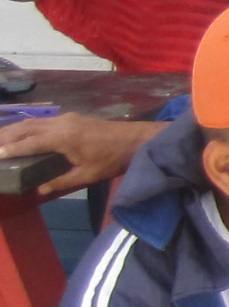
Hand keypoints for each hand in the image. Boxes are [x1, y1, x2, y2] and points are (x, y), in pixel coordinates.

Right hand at [0, 113, 157, 199]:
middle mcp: (60, 123)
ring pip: (34, 121)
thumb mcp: (87, 175)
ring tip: (0, 137)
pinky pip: (43, 120)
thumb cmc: (112, 159)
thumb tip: (39, 190)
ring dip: (15, 128)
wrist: (136, 139)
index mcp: (62, 137)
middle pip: (26, 127)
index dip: (10, 148)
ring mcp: (67, 118)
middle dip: (6, 136)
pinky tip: (22, 131)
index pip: (29, 143)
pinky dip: (28, 125)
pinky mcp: (73, 117)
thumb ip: (61, 182)